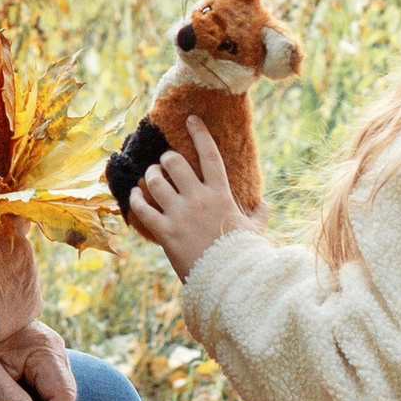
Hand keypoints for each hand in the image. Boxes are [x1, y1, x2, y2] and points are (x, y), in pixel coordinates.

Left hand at [125, 119, 258, 280]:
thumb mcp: (254, 231)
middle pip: (174, 163)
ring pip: (155, 181)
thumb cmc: (243, 254)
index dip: (199, 133)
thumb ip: (258, 215)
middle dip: (167, 159)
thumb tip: (265, 205)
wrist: (229, 282)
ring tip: (151, 176)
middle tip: (166, 163)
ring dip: (150, 175)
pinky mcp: (165, 232)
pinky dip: (136, 198)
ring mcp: (180, 215)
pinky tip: (135, 195)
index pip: (209, 155)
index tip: (190, 119)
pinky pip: (143, 208)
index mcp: (220, 194)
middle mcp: (198, 199)